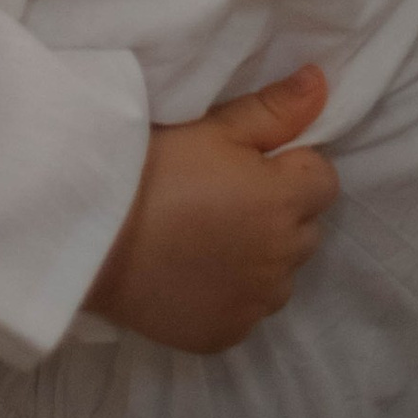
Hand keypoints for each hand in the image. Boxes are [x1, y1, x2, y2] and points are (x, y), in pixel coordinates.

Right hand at [81, 63, 337, 352]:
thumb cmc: (153, 170)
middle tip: (224, 198)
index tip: (249, 165)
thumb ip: (276, 109)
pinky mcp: (227, 334)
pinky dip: (233, 294)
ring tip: (208, 238)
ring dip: (261, 257)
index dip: (291, 168)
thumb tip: (321, 83)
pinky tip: (194, 274)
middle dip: (280, 212)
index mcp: (284, 202)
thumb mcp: (213, 127)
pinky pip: (249, 310)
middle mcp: (282, 259)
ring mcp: (256, 303)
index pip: (324, 181)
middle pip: (305, 229)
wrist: (93, 236)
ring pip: (280, 275)